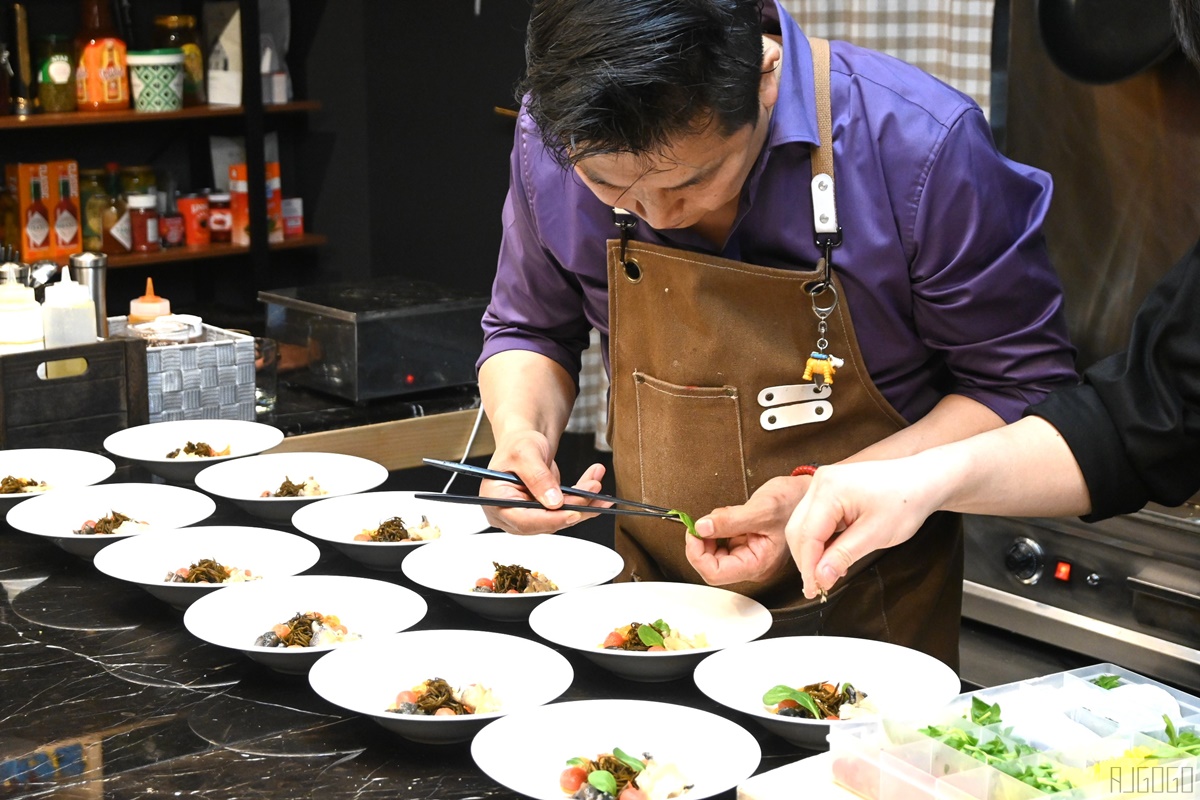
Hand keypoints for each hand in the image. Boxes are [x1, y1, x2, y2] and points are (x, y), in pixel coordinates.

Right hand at [480, 430, 610, 534]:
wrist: (526, 442)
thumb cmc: (518, 444)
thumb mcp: (526, 453)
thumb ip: (538, 477)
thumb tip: (553, 502)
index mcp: (495, 501)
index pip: (523, 520)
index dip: (550, 519)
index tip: (573, 512)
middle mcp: (510, 513)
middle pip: (545, 521)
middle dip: (573, 506)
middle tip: (592, 489)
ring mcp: (528, 514)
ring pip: (560, 517)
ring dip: (583, 502)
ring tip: (596, 483)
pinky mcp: (544, 512)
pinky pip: (566, 510)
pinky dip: (583, 498)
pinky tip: (593, 485)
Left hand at [684, 476, 809, 584]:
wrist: (807, 494)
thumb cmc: (794, 503)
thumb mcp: (761, 508)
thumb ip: (729, 520)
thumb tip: (701, 528)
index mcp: (758, 564)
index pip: (715, 573)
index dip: (698, 554)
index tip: (694, 533)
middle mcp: (753, 565)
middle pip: (712, 566)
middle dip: (702, 544)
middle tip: (701, 524)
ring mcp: (749, 555)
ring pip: (714, 556)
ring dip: (709, 536)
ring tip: (721, 517)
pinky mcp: (746, 545)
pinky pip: (722, 544)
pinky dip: (717, 530)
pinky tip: (726, 518)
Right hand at [785, 460, 940, 597]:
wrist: (922, 481)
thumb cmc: (906, 501)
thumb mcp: (875, 534)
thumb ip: (843, 556)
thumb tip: (820, 576)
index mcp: (829, 489)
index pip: (807, 535)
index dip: (808, 566)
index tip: (814, 589)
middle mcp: (820, 482)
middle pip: (798, 529)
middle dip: (806, 560)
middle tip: (818, 585)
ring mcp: (823, 484)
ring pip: (803, 525)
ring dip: (812, 551)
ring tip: (827, 573)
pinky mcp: (829, 490)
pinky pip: (814, 519)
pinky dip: (820, 540)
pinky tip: (832, 555)